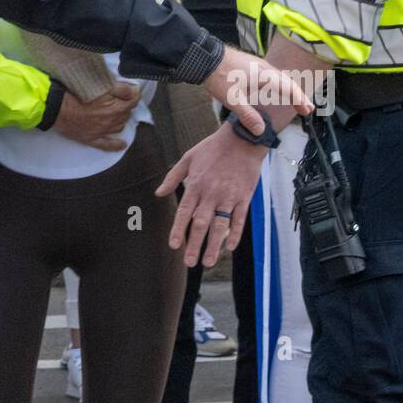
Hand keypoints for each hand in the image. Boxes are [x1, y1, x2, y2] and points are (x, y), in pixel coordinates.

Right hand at [52, 81, 139, 151]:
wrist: (57, 108)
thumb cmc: (76, 94)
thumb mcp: (100, 86)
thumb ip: (120, 89)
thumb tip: (133, 91)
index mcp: (114, 108)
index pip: (132, 101)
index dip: (135, 93)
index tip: (134, 89)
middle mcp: (110, 122)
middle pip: (126, 113)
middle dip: (126, 105)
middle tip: (122, 97)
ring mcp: (101, 132)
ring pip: (119, 126)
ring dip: (122, 119)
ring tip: (119, 112)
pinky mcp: (91, 138)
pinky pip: (107, 145)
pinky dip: (116, 145)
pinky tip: (122, 144)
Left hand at [156, 123, 265, 266]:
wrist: (242, 139)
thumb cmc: (213, 148)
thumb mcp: (188, 157)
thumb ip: (172, 177)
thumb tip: (158, 193)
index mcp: (196, 184)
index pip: (185, 211)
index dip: (178, 230)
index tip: (174, 246)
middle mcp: (211, 193)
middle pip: (201, 224)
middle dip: (194, 244)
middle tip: (189, 263)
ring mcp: (229, 196)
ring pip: (220, 226)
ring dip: (214, 246)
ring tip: (208, 262)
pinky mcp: (244, 197)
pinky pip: (240, 219)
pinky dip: (235, 234)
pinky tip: (229, 247)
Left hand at [200, 45, 314, 137]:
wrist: (204, 57)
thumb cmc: (219, 77)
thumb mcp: (233, 99)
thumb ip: (248, 115)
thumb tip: (262, 131)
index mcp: (265, 75)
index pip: (288, 87)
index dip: (299, 99)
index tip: (308, 110)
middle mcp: (265, 67)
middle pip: (287, 81)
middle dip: (298, 96)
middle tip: (307, 109)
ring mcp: (258, 64)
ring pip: (279, 77)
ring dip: (289, 89)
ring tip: (295, 101)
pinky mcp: (251, 63)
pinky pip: (272, 74)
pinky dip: (279, 84)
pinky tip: (274, 89)